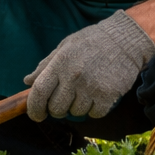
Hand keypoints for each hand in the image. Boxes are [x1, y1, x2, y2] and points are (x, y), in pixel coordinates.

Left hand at [25, 10, 154, 119]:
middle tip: (63, 101)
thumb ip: (45, 65)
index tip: (36, 115)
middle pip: (56, 108)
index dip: (34, 108)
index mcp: (60, 63)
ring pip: (76, 113)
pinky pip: (94, 114)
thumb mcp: (65, 47)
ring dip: (77, 107)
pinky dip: (94, 110)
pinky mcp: (108, 95)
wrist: (126, 39)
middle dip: (57, 110)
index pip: (39, 92)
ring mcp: (91, 87)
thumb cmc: (92, 41)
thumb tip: (27, 81)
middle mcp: (74, 76)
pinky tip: (96, 96)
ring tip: (84, 92)